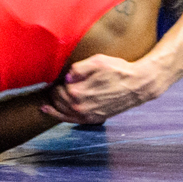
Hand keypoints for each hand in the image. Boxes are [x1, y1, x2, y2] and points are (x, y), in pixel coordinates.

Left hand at [40, 54, 167, 123]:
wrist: (136, 85)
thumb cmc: (118, 71)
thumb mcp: (97, 61)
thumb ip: (79, 68)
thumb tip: (66, 77)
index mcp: (78, 92)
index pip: (58, 88)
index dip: (56, 82)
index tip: (56, 77)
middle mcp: (80, 107)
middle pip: (58, 100)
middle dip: (54, 92)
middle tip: (52, 85)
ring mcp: (87, 115)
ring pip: (62, 112)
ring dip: (53, 105)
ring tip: (46, 100)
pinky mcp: (94, 119)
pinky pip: (71, 120)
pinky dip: (59, 116)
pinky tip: (50, 111)